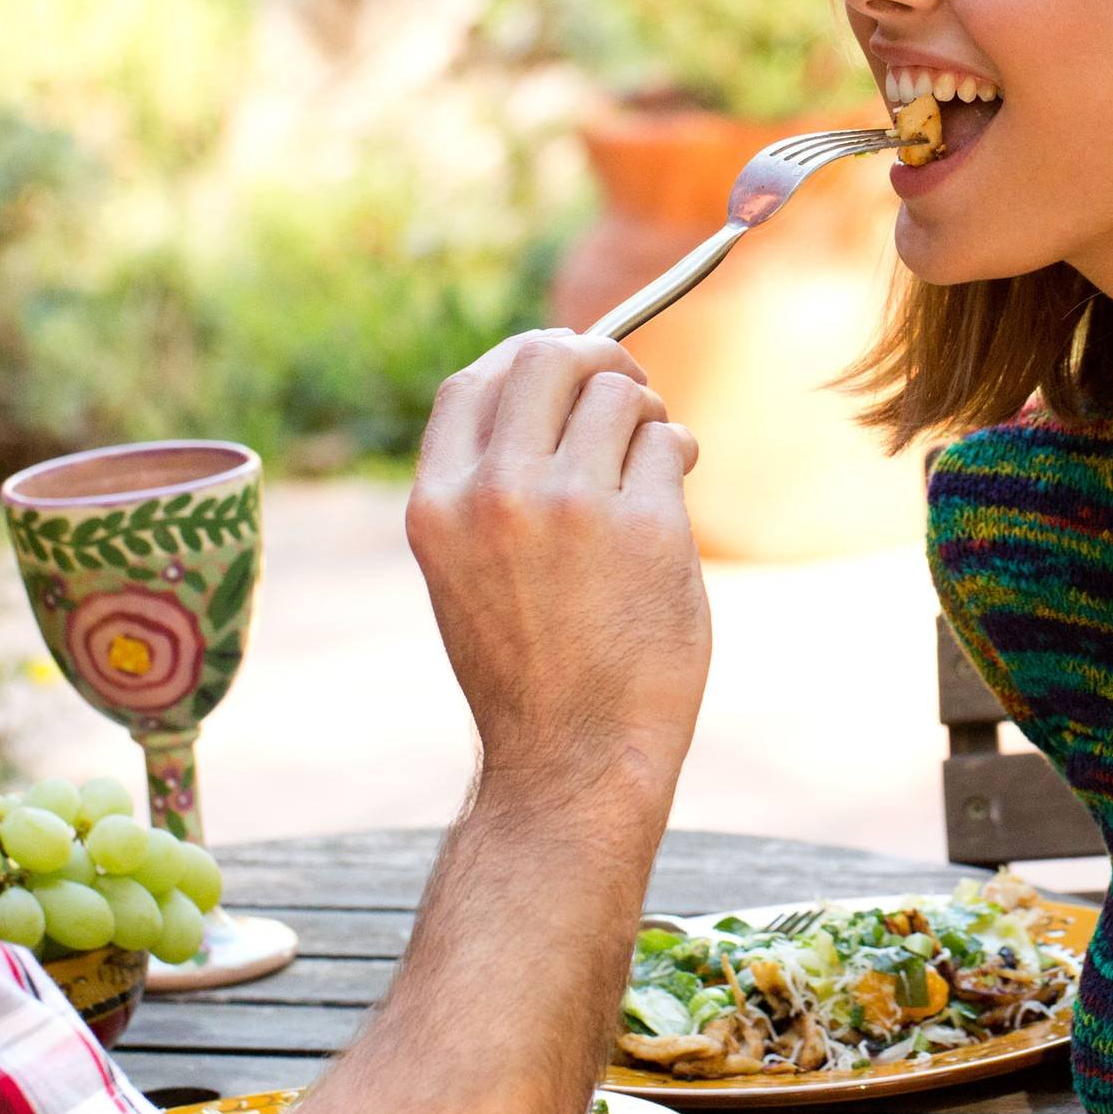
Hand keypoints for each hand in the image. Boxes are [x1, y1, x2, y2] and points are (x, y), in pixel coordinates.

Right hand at [408, 330, 709, 812]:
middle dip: (596, 359)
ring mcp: (571, 507)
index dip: (521, 359)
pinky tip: (672, 492)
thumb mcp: (466, 569)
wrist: (571, 756)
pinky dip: (676, 455)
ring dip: (645, 414)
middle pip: (546, 357)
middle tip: (627, 389)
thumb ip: (489, 483)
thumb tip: (555, 388)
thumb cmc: (530, 666)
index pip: (471, 382)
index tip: (561, 367)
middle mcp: (495, 494)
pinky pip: (666, 444)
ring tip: (651, 460)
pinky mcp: (645, 527)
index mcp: (436, 506)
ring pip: (618, 393)